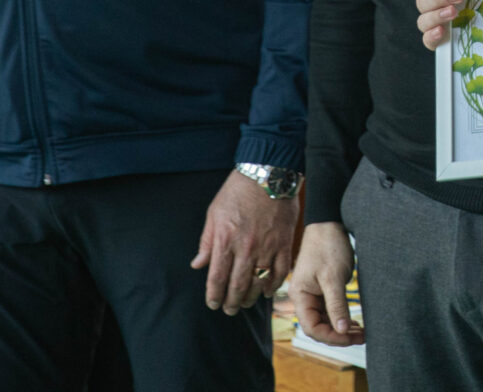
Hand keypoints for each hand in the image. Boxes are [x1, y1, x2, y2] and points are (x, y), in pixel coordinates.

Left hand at [190, 169, 297, 314]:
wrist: (268, 172)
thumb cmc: (238, 191)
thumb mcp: (214, 213)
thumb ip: (207, 241)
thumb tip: (198, 264)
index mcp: (225, 240)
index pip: (217, 277)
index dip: (214, 295)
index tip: (212, 304)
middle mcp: (246, 247)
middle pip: (237, 285)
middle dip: (231, 302)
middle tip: (229, 310)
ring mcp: (267, 247)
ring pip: (258, 282)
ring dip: (250, 297)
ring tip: (245, 302)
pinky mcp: (285, 243)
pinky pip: (280, 271)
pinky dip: (273, 285)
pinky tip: (267, 291)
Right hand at [289, 221, 361, 345]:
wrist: (329, 223)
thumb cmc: (328, 246)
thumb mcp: (333, 277)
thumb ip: (337, 304)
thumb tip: (342, 329)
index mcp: (300, 296)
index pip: (312, 327)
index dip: (332, 336)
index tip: (352, 337)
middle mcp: (304, 298)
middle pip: (319, 327)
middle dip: (340, 335)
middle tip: (363, 336)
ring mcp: (313, 294)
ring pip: (326, 320)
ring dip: (343, 328)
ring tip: (363, 332)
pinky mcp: (323, 290)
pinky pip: (330, 311)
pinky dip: (342, 317)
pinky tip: (356, 322)